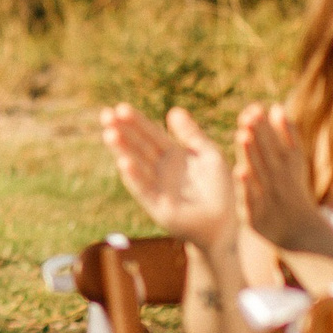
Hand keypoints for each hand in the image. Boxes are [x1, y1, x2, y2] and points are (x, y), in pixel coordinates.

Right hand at [100, 103, 237, 247]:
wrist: (227, 224)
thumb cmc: (221, 190)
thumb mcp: (209, 156)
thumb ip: (191, 135)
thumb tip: (173, 110)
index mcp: (172, 155)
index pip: (150, 134)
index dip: (136, 122)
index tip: (120, 107)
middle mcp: (159, 169)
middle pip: (138, 146)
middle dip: (122, 131)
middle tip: (105, 115)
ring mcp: (156, 187)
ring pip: (136, 164)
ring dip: (122, 150)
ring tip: (110, 133)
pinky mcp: (156, 206)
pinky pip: (143, 189)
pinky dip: (134, 176)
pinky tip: (124, 162)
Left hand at [236, 103, 328, 253]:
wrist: (299, 233)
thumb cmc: (291, 190)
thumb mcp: (294, 164)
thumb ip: (286, 136)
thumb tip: (275, 106)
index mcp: (287, 165)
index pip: (275, 142)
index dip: (265, 126)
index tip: (255, 107)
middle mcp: (279, 179)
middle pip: (268, 154)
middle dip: (259, 135)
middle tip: (249, 115)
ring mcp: (269, 196)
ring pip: (260, 173)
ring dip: (251, 155)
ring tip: (243, 135)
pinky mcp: (257, 214)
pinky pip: (252, 198)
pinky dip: (248, 186)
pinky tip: (240, 170)